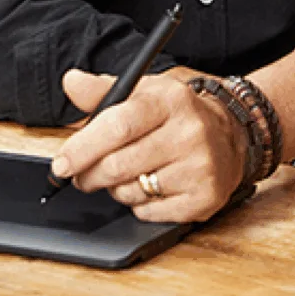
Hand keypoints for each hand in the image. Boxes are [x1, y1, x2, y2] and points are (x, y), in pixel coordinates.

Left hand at [52, 69, 247, 222]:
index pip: (118, 125)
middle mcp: (189, 132)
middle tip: (81, 177)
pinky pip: (150, 213)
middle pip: (120, 165)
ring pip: (132, 192)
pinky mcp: (205, 198)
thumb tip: (71, 82)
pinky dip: (140, 206)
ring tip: (126, 176)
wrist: (232, 135)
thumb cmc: (177, 116)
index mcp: (170, 101)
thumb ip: (103, 91)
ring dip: (117, 190)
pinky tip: (151, 188)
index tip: (62, 164)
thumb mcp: (144, 92)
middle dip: (90, 176)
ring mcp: (200, 168)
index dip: (82, 148)